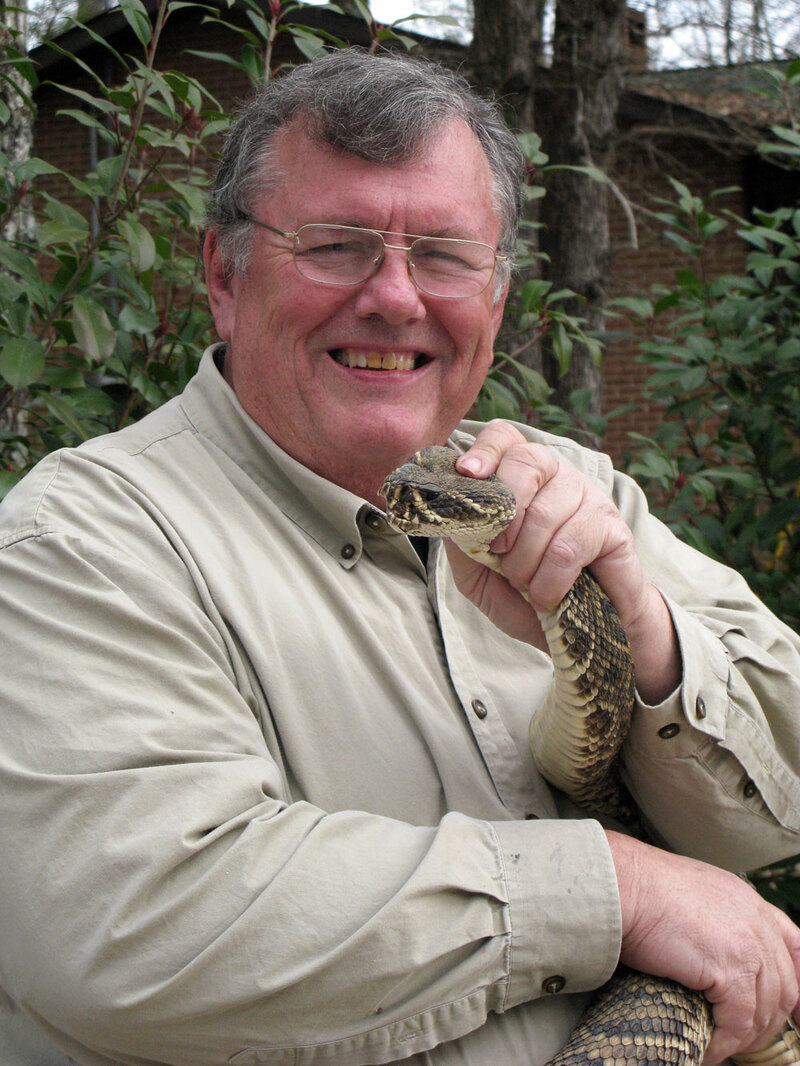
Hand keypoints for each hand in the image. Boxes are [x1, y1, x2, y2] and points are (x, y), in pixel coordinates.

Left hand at [445, 421, 680, 703]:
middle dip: (504, 512)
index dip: (485, 449)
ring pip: (545, 513)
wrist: (580, 636)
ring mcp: (589, 497)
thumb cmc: (525, 597)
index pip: (505, 437)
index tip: (467, 473)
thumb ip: (461, 541)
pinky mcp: (614, 528)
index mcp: (521, 478)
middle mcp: (557, 477)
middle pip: (528, 460)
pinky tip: (546, 596)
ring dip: (525, 561)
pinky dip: (550, 579)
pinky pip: (572, 545)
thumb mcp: (478, 575)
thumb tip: (449, 511)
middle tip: (499, 552)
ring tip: (524, 585)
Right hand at [607, 831, 799, 1063]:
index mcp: (748, 901)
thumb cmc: (642, 886)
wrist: (623, 883)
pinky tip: (707, 1050)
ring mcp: (747, 946)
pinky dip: (724, 1044)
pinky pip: (737, 1023)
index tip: (797, 1012)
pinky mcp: (728, 970)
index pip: (795, 946)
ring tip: (722, 1049)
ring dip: (745, 1038)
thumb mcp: (693, 893)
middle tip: (747, 1040)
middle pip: (785, 985)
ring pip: (765, 1010)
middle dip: (771, 1021)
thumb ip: (715, 919)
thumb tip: (711, 954)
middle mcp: (756, 921)